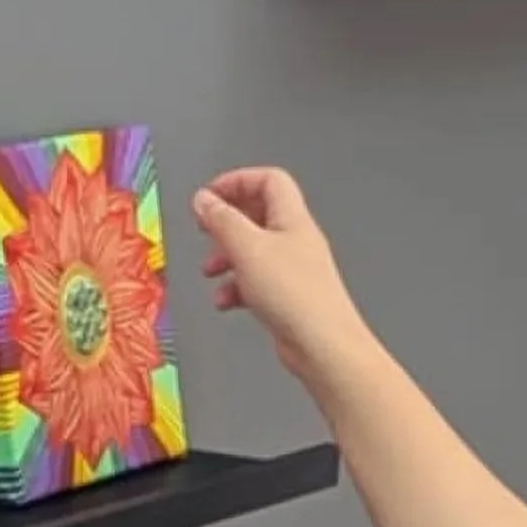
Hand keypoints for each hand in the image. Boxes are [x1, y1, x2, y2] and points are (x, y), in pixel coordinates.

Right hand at [194, 166, 367, 395]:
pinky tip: (227, 300)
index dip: (236, 181)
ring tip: (211, 270)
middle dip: (226, 222)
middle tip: (205, 229)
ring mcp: (293, 269)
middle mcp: (295, 240)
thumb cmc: (295, 295)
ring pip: (253, 251)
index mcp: (292, 218)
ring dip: (227, 257)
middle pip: (257, 214)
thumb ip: (222, 220)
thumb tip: (204, 200)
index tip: (209, 196)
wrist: (322, 345)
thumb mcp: (247, 248)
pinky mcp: (287, 296)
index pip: (268, 180)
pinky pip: (256, 282)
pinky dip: (237, 287)